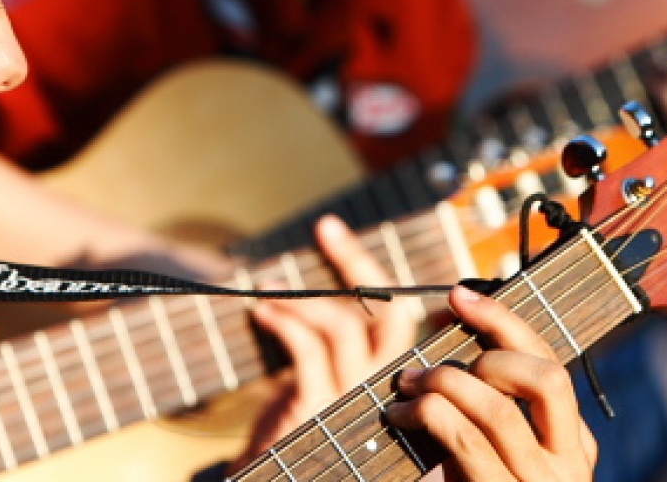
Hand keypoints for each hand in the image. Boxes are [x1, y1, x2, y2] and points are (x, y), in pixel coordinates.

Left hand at [236, 216, 420, 465]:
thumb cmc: (296, 438)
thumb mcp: (324, 389)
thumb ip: (332, 350)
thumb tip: (316, 292)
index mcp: (392, 381)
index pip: (402, 320)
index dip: (381, 277)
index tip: (344, 239)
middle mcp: (384, 389)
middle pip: (389, 312)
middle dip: (356, 262)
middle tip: (327, 228)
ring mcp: (353, 400)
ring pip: (344, 326)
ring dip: (305, 298)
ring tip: (273, 291)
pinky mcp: (317, 408)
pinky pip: (307, 349)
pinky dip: (284, 322)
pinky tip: (263, 313)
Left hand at [386, 285, 594, 481]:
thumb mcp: (495, 456)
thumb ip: (486, 409)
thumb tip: (452, 339)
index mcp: (574, 445)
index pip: (551, 363)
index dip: (504, 321)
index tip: (459, 295)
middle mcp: (569, 465)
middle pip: (546, 376)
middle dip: (490, 349)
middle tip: (435, 362)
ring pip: (497, 408)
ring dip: (442, 384)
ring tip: (407, 387)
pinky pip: (464, 442)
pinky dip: (426, 415)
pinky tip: (399, 417)